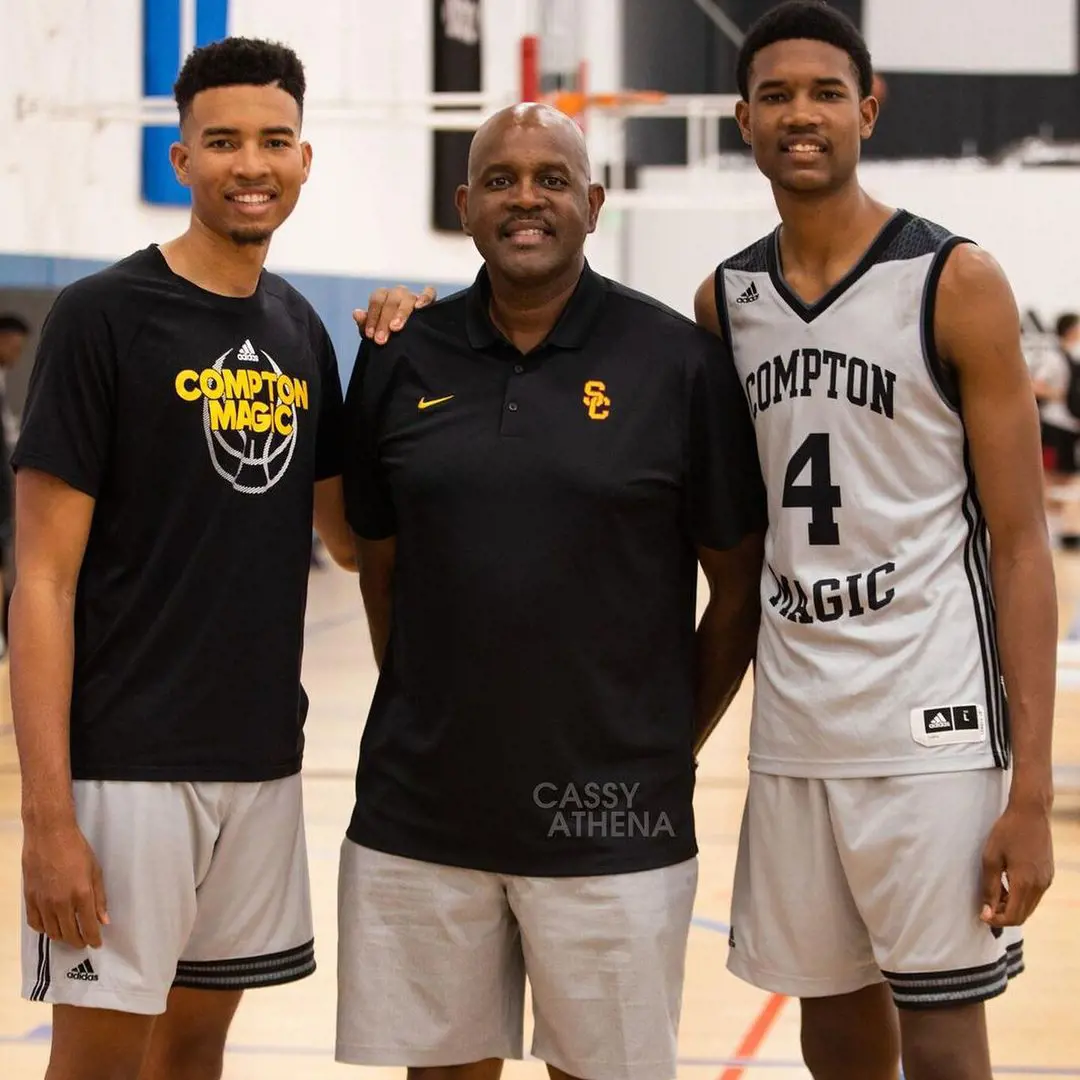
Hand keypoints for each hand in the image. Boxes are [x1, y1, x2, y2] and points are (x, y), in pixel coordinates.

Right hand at [23, 820, 108, 947]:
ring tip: (70, 934)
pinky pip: (35, 923)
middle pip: (69, 934)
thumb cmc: (77, 849)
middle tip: (85, 941)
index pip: (88, 927)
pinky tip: (51, 926)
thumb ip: (99, 898)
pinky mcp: (29, 898)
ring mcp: (43, 902)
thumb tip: (104, 920)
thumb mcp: (95, 871)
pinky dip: (44, 929)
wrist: (49, 835)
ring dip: (62, 937)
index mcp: (81, 894)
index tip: (97, 943)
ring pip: (52, 932)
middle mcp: (61, 903)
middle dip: (79, 941)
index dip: (93, 939)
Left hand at [353, 285, 436, 343]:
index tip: (370, 335)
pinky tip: (420, 308)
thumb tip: (357, 313)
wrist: (410, 342)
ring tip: (396, 328)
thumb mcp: (375, 332)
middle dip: (384, 321)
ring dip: (401, 313)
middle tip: (381, 339)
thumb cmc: (390, 334)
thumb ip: (365, 324)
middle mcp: (397, 294)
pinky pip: (429, 293)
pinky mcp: (429, 300)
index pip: (376, 301)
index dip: (372, 317)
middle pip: (390, 301)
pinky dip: (425, 298)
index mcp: (383, 297)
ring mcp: (413, 296)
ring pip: (407, 298)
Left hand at [979, 802, 1053, 926]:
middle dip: (1003, 916)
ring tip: (995, 894)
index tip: (982, 914)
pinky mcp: (1048, 875)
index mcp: (1025, 883)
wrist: (1030, 813)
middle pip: (1023, 915)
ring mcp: (1047, 881)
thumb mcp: (991, 858)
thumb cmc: (1006, 832)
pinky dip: (1021, 897)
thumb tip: (987, 911)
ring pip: (1029, 907)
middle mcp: (1040, 886)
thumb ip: (990, 887)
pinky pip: (1034, 896)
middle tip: (986, 906)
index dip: (996, 920)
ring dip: (1012, 907)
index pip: (1013, 916)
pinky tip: (1007, 884)